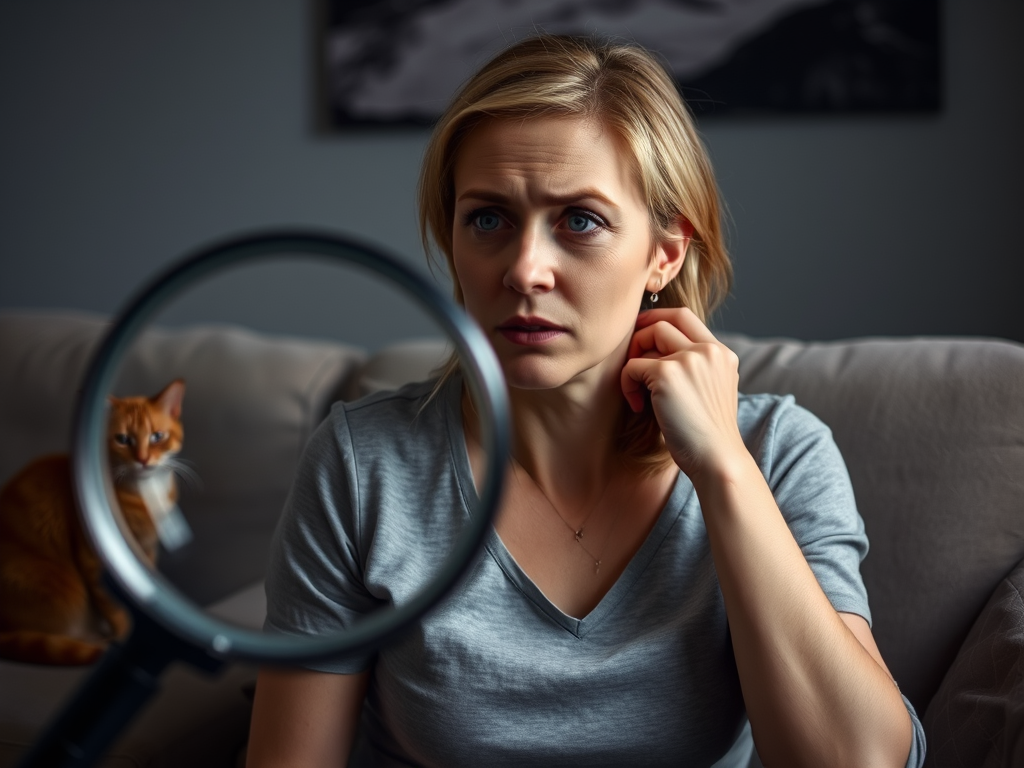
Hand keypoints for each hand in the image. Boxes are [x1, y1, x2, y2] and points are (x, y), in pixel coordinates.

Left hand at [620, 307, 744, 478]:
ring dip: (634, 361)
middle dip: (641, 337)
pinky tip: (638, 405)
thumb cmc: (707, 433)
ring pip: (648, 337)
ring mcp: (689, 359)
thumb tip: (656, 352)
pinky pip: (633, 366)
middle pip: (664, 321)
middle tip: (631, 361)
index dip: (657, 318)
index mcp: (721, 353)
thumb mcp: (711, 389)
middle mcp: (708, 350)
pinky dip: (627, 384)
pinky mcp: (668, 374)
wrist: (716, 459)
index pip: (684, 315)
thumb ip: (695, 366)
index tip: (642, 333)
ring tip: (638, 390)